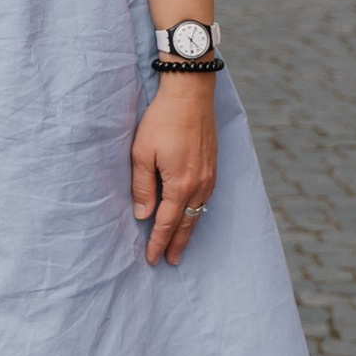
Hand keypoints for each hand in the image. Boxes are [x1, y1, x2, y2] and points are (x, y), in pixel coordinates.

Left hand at [132, 73, 217, 263]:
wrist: (191, 93)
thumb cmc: (162, 120)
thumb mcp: (142, 152)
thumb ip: (142, 186)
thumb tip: (143, 215)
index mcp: (180, 184)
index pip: (167, 223)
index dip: (158, 242)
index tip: (152, 259)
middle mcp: (199, 185)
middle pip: (187, 223)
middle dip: (178, 244)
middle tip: (171, 261)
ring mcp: (210, 176)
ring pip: (198, 212)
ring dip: (189, 230)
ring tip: (181, 244)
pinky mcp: (213, 166)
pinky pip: (206, 199)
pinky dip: (197, 213)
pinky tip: (193, 214)